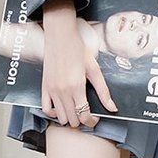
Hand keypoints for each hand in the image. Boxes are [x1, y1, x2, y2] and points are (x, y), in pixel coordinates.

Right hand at [41, 0, 117, 127]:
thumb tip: (112, 108)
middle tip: (86, 113)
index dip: (91, 121)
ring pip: (61, 118)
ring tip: (75, 110)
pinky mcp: (44, 88)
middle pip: (73, 120)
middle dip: (82, 120)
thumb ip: (103, 91)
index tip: (95, 118)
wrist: (60, 36)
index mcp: (76, 87)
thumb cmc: (77, 49)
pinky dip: (54, 113)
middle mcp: (63, 92)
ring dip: (69, 118)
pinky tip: (61, 108)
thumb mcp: (94, 69)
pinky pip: (46, 110)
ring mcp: (52, 91)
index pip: (84, 116)